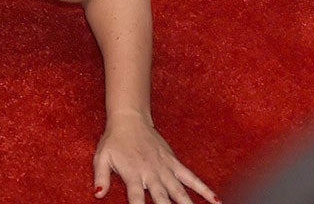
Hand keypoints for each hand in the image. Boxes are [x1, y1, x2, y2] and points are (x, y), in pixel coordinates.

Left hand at [92, 116, 218, 203]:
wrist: (129, 119)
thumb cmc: (114, 141)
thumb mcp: (101, 157)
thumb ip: (101, 177)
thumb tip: (98, 194)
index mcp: (133, 174)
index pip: (137, 200)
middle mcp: (151, 173)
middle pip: (162, 199)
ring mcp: (165, 168)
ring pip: (180, 192)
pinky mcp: (174, 163)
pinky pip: (191, 177)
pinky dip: (204, 189)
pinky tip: (216, 200)